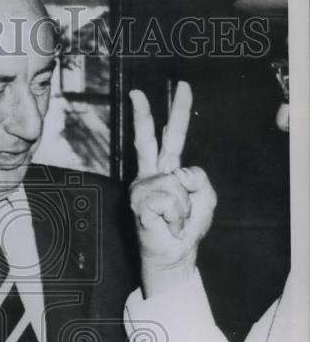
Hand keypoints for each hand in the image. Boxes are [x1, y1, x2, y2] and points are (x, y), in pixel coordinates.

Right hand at [129, 82, 215, 295]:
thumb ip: (199, 178)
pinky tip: (167, 223)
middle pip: (148, 139)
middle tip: (136, 92)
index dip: (178, 112)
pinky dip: (175, 214)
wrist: (174, 253)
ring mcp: (142, 187)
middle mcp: (150, 174)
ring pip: (174, 183)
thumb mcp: (206, 197)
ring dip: (183, 206)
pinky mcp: (138, 202)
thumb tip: (177, 174)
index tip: (181, 87)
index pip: (172, 137)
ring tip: (175, 219)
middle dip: (143, 114)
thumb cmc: (186, 227)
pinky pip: (168, 199)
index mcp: (167, 169)